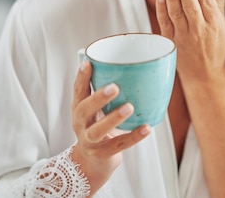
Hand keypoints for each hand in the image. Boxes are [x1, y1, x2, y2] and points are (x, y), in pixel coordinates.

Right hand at [70, 60, 150, 192]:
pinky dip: (134, 137)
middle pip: (83, 110)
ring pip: (97, 131)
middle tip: (114, 87)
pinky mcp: (102, 155)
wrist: (93, 162)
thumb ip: (107, 93)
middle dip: (98, 98)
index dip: (81, 78)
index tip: (88, 63)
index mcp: (79, 109)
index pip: (78, 91)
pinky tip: (146, 128)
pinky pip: (119, 145)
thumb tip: (132, 68)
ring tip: (129, 107)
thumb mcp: (97, 110)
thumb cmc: (99, 127)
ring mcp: (89, 141)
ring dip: (113, 118)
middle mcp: (80, 124)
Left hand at [155, 0, 224, 82]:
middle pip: (191, 7)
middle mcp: (199, 30)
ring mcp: (184, 37)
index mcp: (214, 24)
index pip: (208, 3)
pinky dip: (162, 10)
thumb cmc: (214, 45)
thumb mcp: (222, 23)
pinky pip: (165, 23)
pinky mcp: (171, 42)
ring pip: (176, 14)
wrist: (204, 74)